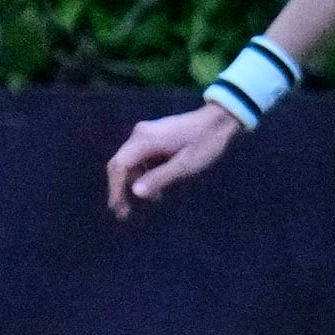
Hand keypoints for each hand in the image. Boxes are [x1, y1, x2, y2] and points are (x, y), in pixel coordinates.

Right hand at [104, 100, 243, 216]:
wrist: (219, 120)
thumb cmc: (206, 143)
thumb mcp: (186, 166)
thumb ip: (160, 178)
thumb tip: (135, 193)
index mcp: (144, 139)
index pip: (119, 165)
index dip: (115, 188)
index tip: (117, 208)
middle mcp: (139, 134)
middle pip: (121, 165)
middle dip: (121, 189)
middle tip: (124, 213)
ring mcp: (145, 134)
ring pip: (131, 163)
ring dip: (136, 183)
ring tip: (154, 200)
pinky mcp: (152, 137)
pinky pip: (141, 159)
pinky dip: (146, 174)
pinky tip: (159, 188)